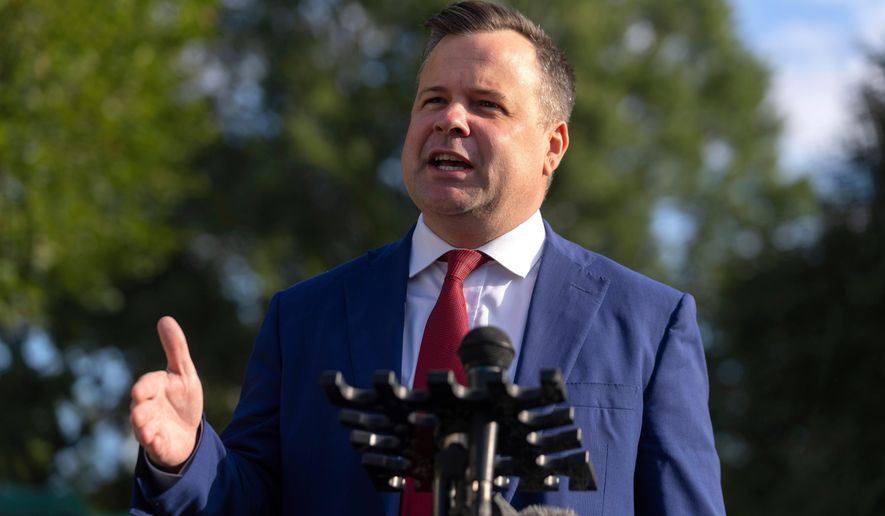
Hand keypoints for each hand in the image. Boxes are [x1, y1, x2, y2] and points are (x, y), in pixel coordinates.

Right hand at [130, 316, 203, 468]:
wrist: (188, 431)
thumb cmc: (182, 399)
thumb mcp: (184, 372)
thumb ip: (176, 348)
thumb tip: (165, 319)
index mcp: (154, 389)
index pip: (146, 386)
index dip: (144, 388)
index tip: (139, 391)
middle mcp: (147, 408)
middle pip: (139, 408)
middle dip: (139, 410)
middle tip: (138, 413)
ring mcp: (150, 427)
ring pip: (142, 428)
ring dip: (142, 428)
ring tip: (144, 429)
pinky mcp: (157, 445)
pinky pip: (153, 445)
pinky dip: (153, 443)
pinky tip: (155, 441)